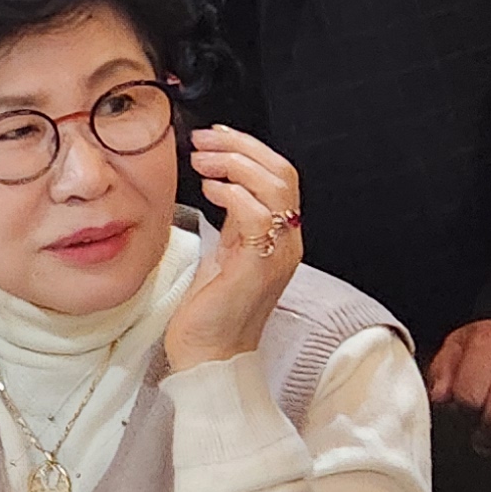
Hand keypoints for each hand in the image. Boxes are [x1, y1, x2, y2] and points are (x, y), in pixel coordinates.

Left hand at [163, 127, 305, 374]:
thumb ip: (233, 218)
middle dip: (241, 147)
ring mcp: (278, 255)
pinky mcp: (259, 267)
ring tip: (201, 161)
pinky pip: (256, 215)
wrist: (210, 356)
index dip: (249, 148)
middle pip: (282, 173)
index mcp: (281, 236)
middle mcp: (288, 242)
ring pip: (275, 187)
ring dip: (234, 164)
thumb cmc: (212, 307)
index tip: (215, 135)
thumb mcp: (226, 251)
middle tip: (204, 141)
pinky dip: (231, 192)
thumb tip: (221, 180)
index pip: (280, 175)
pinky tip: (208, 188)